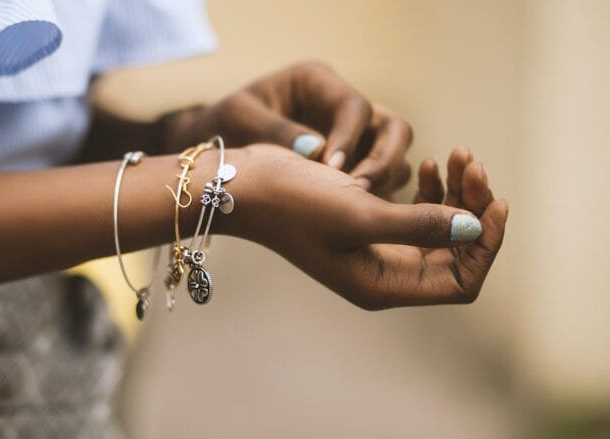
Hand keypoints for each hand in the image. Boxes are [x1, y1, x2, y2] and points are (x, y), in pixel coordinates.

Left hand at [163, 61, 412, 197]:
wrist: (214, 151)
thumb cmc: (222, 125)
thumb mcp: (239, 118)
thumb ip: (276, 131)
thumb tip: (318, 152)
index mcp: (317, 83)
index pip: (354, 107)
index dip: (349, 138)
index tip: (332, 169)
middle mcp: (342, 108)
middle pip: (394, 128)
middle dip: (384, 160)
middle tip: (358, 191)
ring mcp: (354, 138)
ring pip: (395, 157)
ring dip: (383, 182)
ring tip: (356, 208)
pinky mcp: (354, 167)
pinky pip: (380, 182)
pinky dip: (374, 198)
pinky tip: (353, 219)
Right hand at [225, 144, 507, 308]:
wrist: (246, 183)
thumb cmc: (293, 202)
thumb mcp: (358, 213)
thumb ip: (419, 225)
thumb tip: (474, 228)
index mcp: (383, 284)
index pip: (461, 281)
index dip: (485, 245)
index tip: (494, 201)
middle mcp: (384, 272)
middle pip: (455, 251)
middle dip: (472, 207)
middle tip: (471, 162)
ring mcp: (376, 248)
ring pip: (439, 228)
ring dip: (454, 193)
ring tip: (457, 155)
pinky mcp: (368, 221)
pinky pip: (416, 212)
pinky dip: (430, 188)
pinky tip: (428, 163)